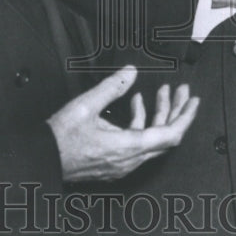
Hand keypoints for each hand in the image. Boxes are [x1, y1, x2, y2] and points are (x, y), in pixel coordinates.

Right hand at [47, 66, 198, 181]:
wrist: (42, 160)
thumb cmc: (60, 139)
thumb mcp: (85, 105)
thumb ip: (111, 87)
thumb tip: (130, 72)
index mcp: (127, 147)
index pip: (170, 135)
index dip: (185, 117)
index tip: (192, 101)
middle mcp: (129, 160)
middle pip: (165, 137)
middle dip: (175, 110)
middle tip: (181, 91)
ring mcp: (122, 164)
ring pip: (152, 139)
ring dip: (158, 115)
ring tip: (160, 93)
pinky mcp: (114, 162)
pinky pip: (138, 143)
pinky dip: (142, 122)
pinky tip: (135, 104)